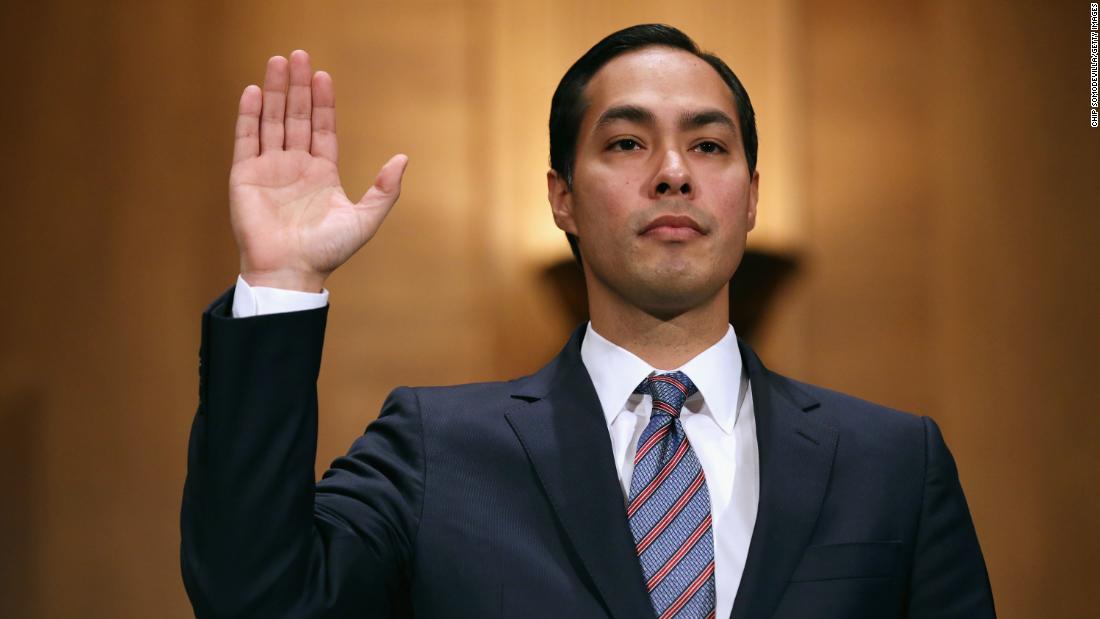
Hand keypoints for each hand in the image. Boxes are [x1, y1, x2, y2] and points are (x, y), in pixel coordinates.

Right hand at [230, 50, 406, 291]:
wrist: (291, 273)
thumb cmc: (327, 251)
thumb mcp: (365, 219)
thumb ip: (385, 190)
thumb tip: (403, 159)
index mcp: (321, 174)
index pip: (322, 128)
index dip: (323, 103)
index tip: (323, 76)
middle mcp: (295, 167)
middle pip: (295, 117)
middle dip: (297, 86)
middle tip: (298, 54)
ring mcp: (269, 169)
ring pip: (271, 121)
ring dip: (273, 91)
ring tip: (277, 61)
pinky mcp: (244, 176)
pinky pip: (246, 139)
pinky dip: (248, 115)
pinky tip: (252, 90)